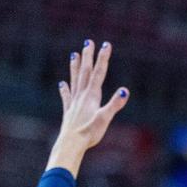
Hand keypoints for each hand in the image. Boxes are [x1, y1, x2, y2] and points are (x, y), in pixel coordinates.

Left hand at [51, 39, 129, 160]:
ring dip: (76, 67)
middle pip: (85, 72)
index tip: (106, 45)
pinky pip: (67, 96)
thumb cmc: (89, 133)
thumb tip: (124, 90)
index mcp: (92, 96)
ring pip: (75, 80)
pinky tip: (62, 84)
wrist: (71, 144)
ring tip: (74, 55)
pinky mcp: (69, 112)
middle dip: (88, 57)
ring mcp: (74, 103)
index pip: (99, 73)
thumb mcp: (105, 118)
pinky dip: (65, 89)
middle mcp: (82, 96)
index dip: (103, 58)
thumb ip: (114, 104)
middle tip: (88, 42)